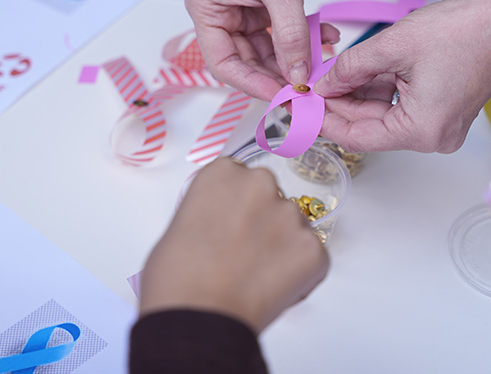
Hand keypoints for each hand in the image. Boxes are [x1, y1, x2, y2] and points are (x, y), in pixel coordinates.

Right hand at [138, 157, 328, 333]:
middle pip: (271, 197)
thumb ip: (209, 213)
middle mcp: (261, 183)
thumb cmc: (177, 278)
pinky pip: (313, 257)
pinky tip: (273, 289)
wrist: (197, 316)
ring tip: (255, 278)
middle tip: (244, 254)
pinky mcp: (313, 247)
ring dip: (283, 247)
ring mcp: (290, 215)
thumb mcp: (180, 226)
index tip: (231, 226)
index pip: (241, 178)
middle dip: (264, 222)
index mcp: (224, 173)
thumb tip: (223, 228)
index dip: (237, 207)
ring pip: (294, 226)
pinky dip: (300, 273)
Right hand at [185, 0, 352, 100]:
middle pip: (248, 61)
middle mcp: (223, 12)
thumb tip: (298, 78)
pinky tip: (326, 38)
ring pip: (270, 51)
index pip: (223, 62)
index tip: (282, 96)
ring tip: (322, 61)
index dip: (252, 83)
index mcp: (207, 8)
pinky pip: (286, 35)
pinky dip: (305, 39)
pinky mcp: (270, 5)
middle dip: (279, 73)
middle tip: (306, 88)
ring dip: (297, 57)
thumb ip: (289, 38)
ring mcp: (247, 10)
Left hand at [315, 0, 490, 152]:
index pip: (357, 136)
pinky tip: (355, 73)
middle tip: (307, 89)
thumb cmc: (465, 32)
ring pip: (382, 116)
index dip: (324, 120)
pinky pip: (398, 107)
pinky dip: (377, 90)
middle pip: (369, 128)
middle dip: (338, 106)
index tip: (299, 108)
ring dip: (356, 96)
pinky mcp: (441, 112)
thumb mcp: (392, 46)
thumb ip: (351, 68)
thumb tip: (324, 84)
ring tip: (327, 76)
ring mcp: (439, 126)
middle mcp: (432, 137)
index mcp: (421, 130)